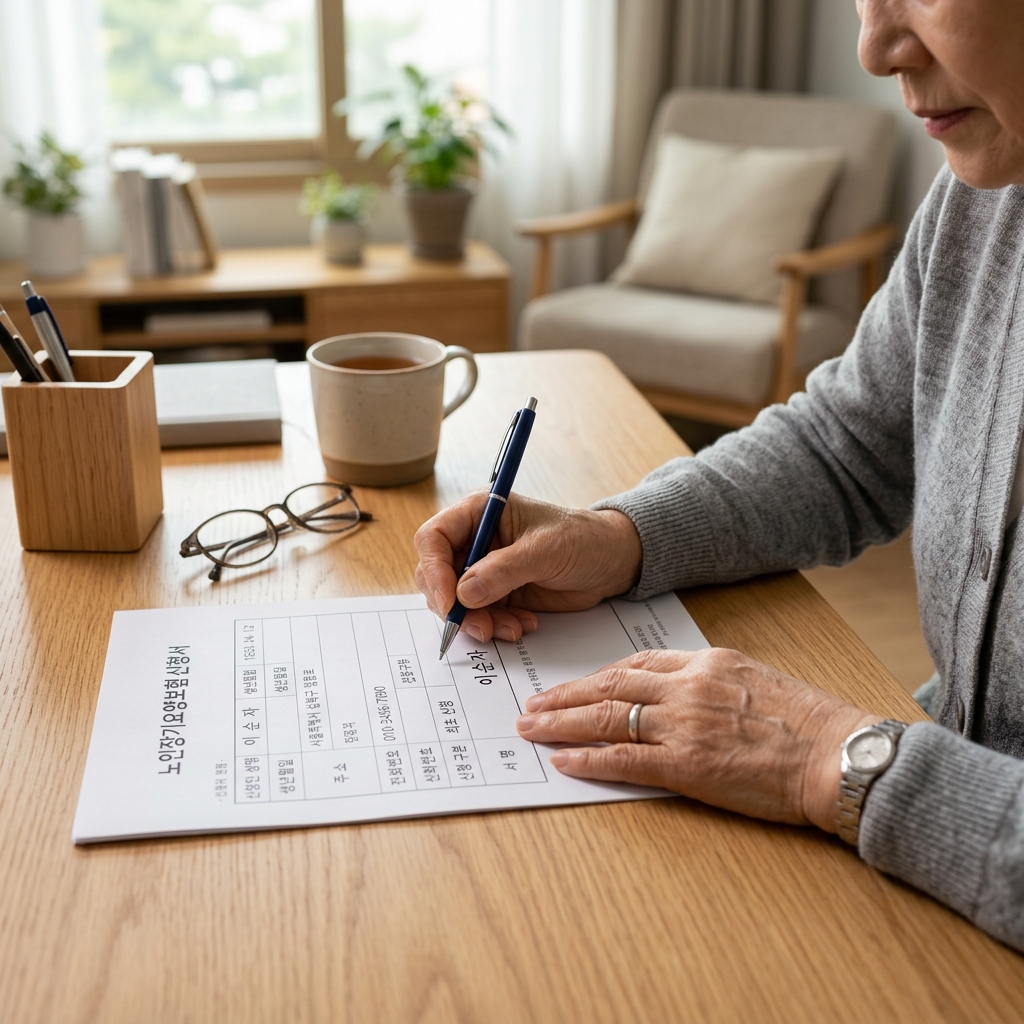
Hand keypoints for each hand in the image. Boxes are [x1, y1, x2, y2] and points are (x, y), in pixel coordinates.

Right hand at [414, 492, 641, 643]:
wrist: (611, 562)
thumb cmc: (582, 539)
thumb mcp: (545, 550)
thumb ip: (504, 571)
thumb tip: (464, 593)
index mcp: (480, 512)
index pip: (434, 538)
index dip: (434, 570)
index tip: (450, 601)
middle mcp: (475, 540)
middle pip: (437, 575)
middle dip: (454, 605)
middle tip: (480, 626)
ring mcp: (484, 569)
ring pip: (457, 602)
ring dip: (478, 621)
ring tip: (510, 629)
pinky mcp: (498, 594)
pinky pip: (480, 616)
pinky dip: (496, 626)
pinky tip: (523, 625)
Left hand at [515, 648, 879, 831]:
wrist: (837, 753)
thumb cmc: (806, 721)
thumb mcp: (755, 680)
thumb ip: (711, 682)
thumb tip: (677, 693)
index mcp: (704, 662)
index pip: (634, 665)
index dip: (595, 677)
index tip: (571, 686)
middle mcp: (687, 687)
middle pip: (609, 687)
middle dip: (565, 697)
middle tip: (532, 704)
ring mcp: (684, 724)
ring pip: (607, 719)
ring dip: (562, 724)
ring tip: (532, 729)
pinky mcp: (687, 765)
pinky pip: (624, 759)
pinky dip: (588, 760)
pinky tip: (564, 761)